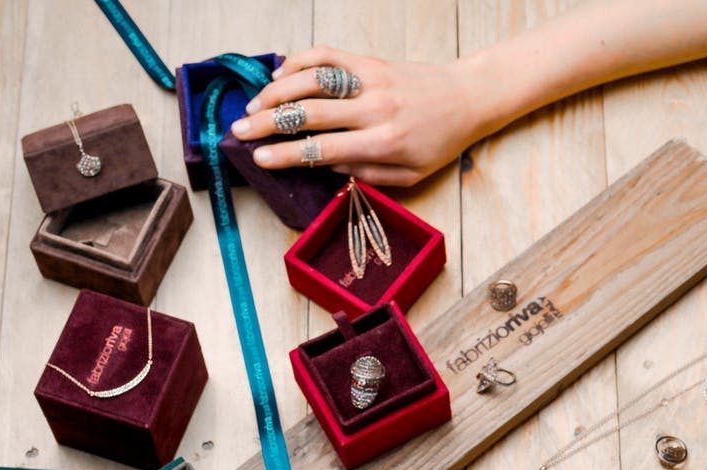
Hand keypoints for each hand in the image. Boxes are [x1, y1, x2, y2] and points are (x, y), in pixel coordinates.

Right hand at [230, 46, 482, 186]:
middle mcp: (375, 108)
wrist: (466, 99)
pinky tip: (279, 75)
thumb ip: (368, 176)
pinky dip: (299, 62)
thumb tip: (328, 168)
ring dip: (277, 91)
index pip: (325, 148)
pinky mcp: (370, 61)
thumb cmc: (438, 143)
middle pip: (311, 112)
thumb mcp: (410, 176)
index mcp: (384, 142)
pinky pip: (328, 56)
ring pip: (314, 79)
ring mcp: (371, 80)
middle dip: (269, 123)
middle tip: (239, 130)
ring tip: (253, 105)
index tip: (259, 158)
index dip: (287, 154)